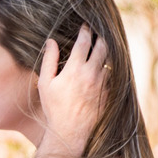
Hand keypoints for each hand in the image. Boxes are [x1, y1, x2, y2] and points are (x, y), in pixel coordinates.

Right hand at [37, 24, 107, 157]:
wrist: (70, 131)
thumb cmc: (54, 108)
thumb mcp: (45, 83)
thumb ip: (49, 60)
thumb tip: (51, 41)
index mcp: (75, 69)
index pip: (84, 42)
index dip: (85, 31)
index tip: (85, 26)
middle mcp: (92, 73)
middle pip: (102, 46)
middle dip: (100, 37)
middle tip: (97, 33)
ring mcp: (103, 83)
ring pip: (109, 60)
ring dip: (106, 52)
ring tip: (102, 47)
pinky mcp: (109, 92)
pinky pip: (112, 74)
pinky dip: (109, 68)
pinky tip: (104, 67)